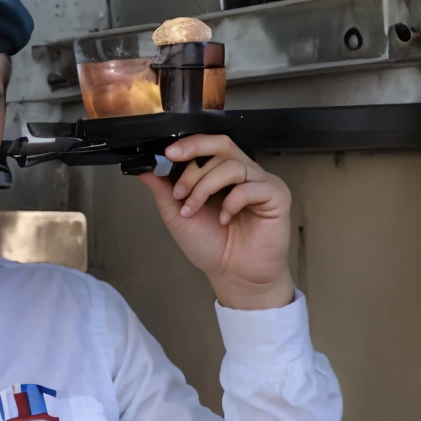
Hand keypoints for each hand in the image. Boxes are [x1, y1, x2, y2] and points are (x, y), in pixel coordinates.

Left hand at [142, 134, 294, 309]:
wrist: (234, 276)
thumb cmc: (211, 246)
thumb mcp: (177, 215)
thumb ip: (163, 190)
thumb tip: (143, 167)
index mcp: (221, 172)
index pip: (208, 144)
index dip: (189, 145)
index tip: (167, 155)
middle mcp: (243, 172)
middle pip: (222, 144)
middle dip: (195, 160)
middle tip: (179, 186)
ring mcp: (261, 182)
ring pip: (232, 166)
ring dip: (205, 186)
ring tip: (192, 209)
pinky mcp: (277, 196)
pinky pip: (251, 186)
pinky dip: (232, 201)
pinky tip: (224, 219)